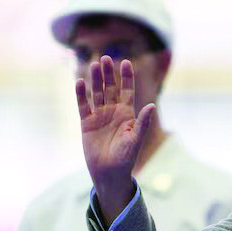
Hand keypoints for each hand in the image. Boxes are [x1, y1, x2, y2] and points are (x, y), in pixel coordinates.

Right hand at [76, 55, 154, 224]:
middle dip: (109, 73)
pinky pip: (83, 105)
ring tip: (94, 64)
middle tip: (106, 58)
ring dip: (95, 79)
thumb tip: (152, 106)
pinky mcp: (86, 123)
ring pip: (96, 93)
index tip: (126, 62)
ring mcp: (99, 116)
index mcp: (127, 114)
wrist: (109, 172)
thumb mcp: (136, 139)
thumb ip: (142, 122)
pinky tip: (79, 82)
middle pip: (110, 88)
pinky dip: (81, 94)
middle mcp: (113, 112)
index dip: (126, 77)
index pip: (127, 91)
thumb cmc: (126, 158)